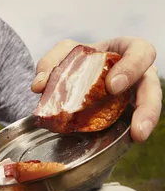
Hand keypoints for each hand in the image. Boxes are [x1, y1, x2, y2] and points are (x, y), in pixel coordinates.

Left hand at [31, 37, 160, 141]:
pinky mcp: (129, 113)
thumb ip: (50, 64)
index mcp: (125, 50)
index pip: (140, 51)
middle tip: (133, 120)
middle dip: (147, 103)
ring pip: (151, 105)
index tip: (113, 85)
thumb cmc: (77, 60)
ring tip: (137, 136)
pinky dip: (130, 130)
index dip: (132, 67)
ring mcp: (136, 94)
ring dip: (146, 120)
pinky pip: (135, 121)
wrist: (75, 77)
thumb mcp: (63, 54)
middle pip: (152, 85)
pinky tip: (127, 140)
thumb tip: (39, 85)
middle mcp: (137, 72)